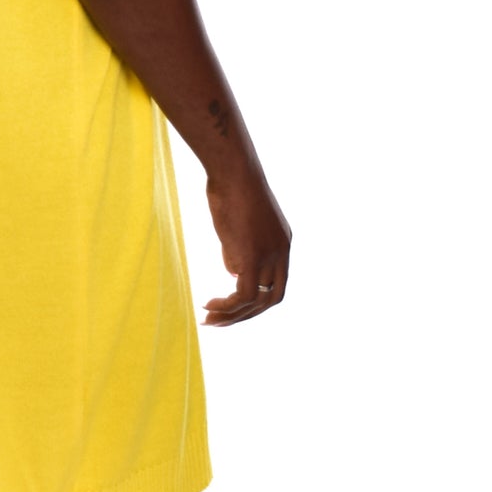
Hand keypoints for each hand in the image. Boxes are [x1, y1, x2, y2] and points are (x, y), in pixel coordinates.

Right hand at [202, 160, 291, 324]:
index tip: (232, 304)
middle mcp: (282, 252)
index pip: (276, 282)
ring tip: (209, 318)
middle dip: (246, 315)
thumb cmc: (229, 187)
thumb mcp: (237, 223)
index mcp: (283, 243)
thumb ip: (239, 248)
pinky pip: (244, 295)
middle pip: (272, 298)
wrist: (232, 170)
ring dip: (233, 315)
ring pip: (257, 301)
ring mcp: (270, 255)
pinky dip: (228, 306)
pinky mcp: (252, 257)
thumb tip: (233, 272)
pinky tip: (210, 306)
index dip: (257, 299)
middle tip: (219, 320)